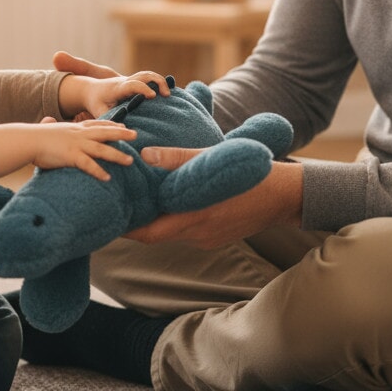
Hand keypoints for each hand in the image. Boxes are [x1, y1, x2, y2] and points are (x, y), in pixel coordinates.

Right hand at [0, 120, 137, 181]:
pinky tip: (108, 178)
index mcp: (75, 127)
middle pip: (105, 132)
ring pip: (102, 149)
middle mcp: (79, 134)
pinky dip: (98, 171)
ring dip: (117, 155)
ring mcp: (76, 145)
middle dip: (122, 134)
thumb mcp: (49, 129)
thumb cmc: (36, 137)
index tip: (124, 125)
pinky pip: (88, 165)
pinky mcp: (71, 156)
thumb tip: (48, 121)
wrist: (27, 140)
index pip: (97, 124)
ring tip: (130, 161)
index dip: (112, 124)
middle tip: (136, 135)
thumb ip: (53, 126)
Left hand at [54, 51, 168, 119]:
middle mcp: (125, 81)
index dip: (143, 89)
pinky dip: (158, 83)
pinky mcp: (134, 82)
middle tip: (167, 95)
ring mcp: (131, 80)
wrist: (90, 90)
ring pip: (148, 74)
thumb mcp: (99, 112)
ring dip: (160, 81)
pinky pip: (148, 79)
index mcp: (118, 88)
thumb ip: (110, 120)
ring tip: (168, 95)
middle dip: (158, 82)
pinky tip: (165, 94)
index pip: (132, 84)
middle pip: (144, 74)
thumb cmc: (95, 103)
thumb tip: (123, 130)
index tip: (153, 96)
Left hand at [126, 147, 303, 248]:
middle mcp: (198, 234)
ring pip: (172, 230)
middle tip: (115, 207)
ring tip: (137, 200)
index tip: (106, 218)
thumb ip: (177, 159)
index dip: (125, 228)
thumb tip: (145, 153)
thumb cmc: (249, 174)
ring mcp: (208, 237)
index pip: (148, 233)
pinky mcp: (216, 235)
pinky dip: (174, 217)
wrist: (286, 195)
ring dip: (156, 218)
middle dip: (136, 223)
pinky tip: (171, 200)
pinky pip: (188, 228)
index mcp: (194, 218)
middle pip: (157, 234)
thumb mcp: (212, 160)